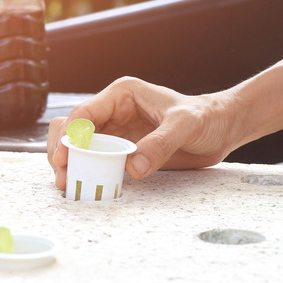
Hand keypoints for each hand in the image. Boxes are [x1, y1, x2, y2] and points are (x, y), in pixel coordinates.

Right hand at [47, 77, 238, 189]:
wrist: (221, 129)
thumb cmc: (206, 117)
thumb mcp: (186, 126)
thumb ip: (160, 144)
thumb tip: (133, 167)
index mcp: (121, 96)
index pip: (83, 113)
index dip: (70, 136)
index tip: (65, 156)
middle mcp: (111, 112)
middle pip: (70, 130)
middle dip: (62, 151)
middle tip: (64, 176)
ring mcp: (112, 133)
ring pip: (75, 147)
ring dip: (68, 164)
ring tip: (68, 184)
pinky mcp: (118, 152)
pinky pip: (93, 162)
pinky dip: (84, 173)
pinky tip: (83, 186)